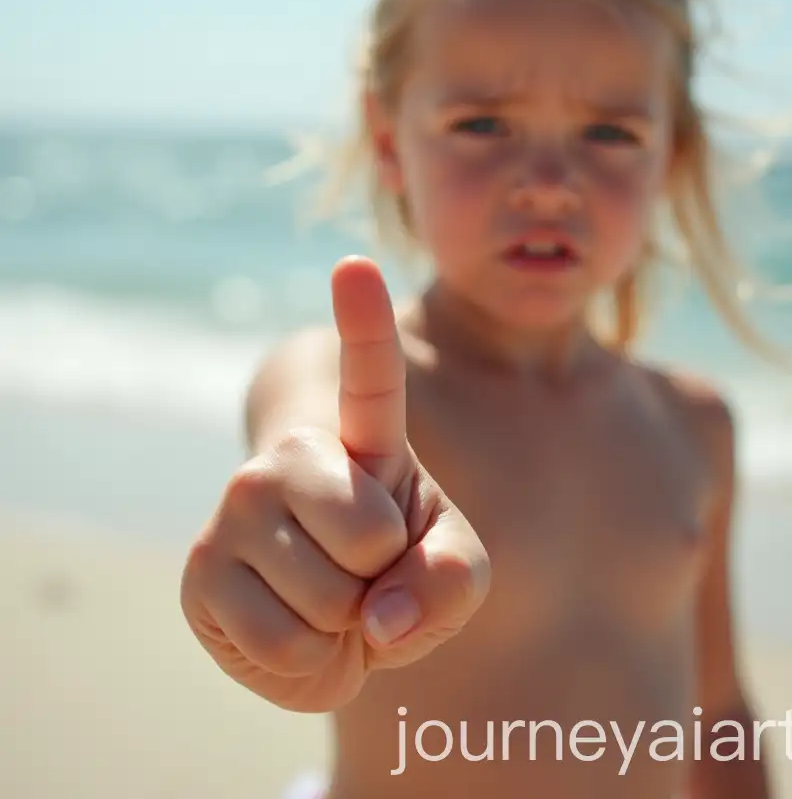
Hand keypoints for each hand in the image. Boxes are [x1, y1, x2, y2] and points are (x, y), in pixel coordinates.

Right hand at [180, 256, 489, 711]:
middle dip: (385, 574)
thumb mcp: (454, 566)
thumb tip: (377, 615)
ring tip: (332, 600)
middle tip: (367, 569)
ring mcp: (237, 509)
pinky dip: (312, 664)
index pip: (370, 376)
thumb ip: (452, 579)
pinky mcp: (200, 573)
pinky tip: (299, 630)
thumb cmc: (402, 564)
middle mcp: (292, 459)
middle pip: (366, 534)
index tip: (356, 264)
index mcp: (365, 440)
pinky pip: (284, 645)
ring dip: (346, 626)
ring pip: (325, 600)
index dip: (365, 322)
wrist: (336, 611)